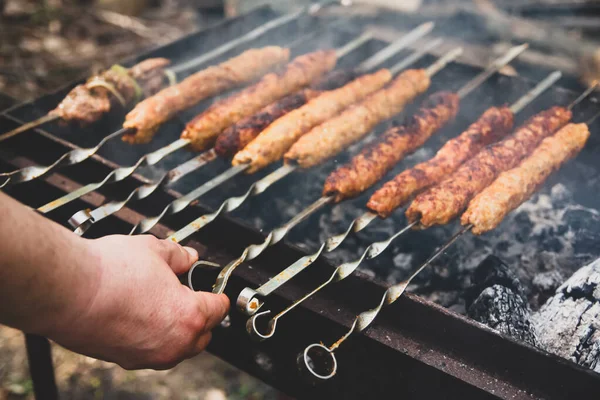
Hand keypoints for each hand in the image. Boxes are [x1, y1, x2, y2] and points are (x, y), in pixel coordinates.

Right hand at [45, 235, 228, 369]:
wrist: (68, 291)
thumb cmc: (110, 273)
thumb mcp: (154, 250)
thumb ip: (178, 255)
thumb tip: (188, 257)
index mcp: (189, 315)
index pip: (218, 309)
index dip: (218, 295)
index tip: (215, 291)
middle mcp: (173, 343)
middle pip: (202, 335)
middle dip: (201, 317)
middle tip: (191, 297)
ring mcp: (148, 356)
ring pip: (176, 348)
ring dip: (177, 331)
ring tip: (163, 306)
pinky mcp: (124, 360)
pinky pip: (150, 352)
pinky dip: (152, 338)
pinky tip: (139, 317)